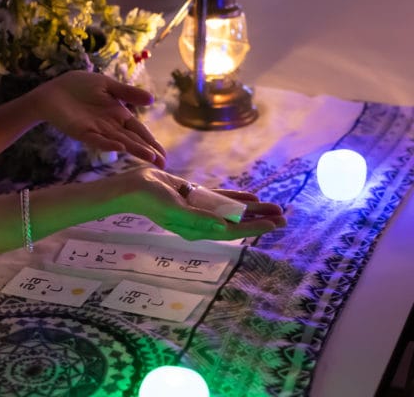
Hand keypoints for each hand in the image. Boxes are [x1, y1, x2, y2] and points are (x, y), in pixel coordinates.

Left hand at [32, 70, 165, 167]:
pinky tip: (120, 146)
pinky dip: (108, 143)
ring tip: (149, 157)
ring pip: (120, 142)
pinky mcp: (82, 132)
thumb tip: (152, 99)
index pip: (140, 131)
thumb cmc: (79, 86)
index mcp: (119, 115)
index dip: (152, 142)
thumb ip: (128, 92)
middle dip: (148, 151)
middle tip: (163, 164)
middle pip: (133, 140)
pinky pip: (97, 139)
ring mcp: (97, 130)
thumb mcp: (107, 85)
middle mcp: (111, 126)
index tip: (164, 156)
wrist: (52, 91)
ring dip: (134, 149)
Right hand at [114, 168, 285, 240]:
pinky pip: (222, 198)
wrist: (135, 187)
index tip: (274, 224)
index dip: (254, 228)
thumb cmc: (152, 200)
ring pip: (232, 211)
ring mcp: (200, 209)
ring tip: (274, 206)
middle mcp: (202, 222)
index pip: (232, 232)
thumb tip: (223, 227)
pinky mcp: (196, 196)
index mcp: (197, 230)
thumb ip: (199, 219)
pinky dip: (237, 198)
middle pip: (237, 222)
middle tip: (284, 216)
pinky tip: (251, 195)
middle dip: (260, 219)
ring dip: (253, 209)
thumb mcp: (175, 210)